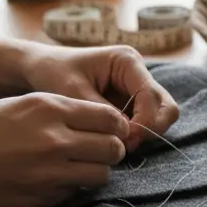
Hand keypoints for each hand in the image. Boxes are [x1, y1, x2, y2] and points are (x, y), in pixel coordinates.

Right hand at [0, 93, 129, 206]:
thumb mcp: (18, 105)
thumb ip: (60, 112)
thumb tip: (100, 122)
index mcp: (48, 108)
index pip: (110, 118)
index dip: (114, 126)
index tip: (108, 131)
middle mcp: (54, 140)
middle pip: (113, 148)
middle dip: (110, 150)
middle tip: (97, 152)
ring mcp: (48, 173)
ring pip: (101, 175)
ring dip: (93, 171)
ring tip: (75, 167)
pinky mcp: (39, 199)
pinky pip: (72, 194)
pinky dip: (68, 189)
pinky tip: (47, 181)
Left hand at [22, 45, 178, 152]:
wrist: (40, 68)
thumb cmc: (52, 73)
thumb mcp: (72, 91)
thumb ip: (100, 112)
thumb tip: (125, 135)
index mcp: (127, 61)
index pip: (151, 94)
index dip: (144, 121)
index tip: (126, 140)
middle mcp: (139, 73)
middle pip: (166, 106)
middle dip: (152, 128)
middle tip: (127, 145)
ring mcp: (138, 88)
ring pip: (161, 116)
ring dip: (145, 133)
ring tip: (119, 144)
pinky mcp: (132, 102)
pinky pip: (147, 122)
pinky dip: (136, 134)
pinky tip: (115, 140)